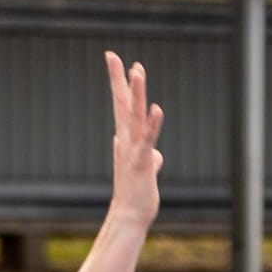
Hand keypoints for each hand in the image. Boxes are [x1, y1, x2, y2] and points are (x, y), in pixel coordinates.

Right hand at [104, 51, 163, 230]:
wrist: (129, 216)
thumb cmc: (137, 195)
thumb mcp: (146, 172)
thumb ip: (150, 159)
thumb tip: (156, 157)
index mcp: (126, 139)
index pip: (122, 105)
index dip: (119, 82)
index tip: (114, 59)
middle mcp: (126, 140)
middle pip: (123, 104)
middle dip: (119, 79)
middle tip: (113, 55)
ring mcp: (133, 150)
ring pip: (136, 116)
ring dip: (137, 93)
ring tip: (137, 71)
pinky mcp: (143, 162)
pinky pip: (149, 139)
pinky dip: (153, 124)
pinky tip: (158, 108)